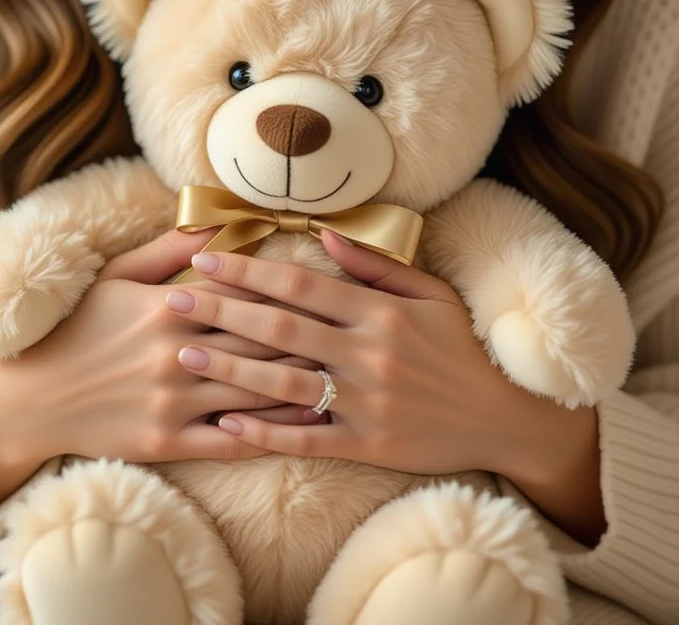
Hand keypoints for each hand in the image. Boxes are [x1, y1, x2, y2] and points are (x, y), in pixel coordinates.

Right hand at [0, 229, 318, 522]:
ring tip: (349, 376)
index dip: (292, 292)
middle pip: (262, 341)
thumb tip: (219, 222)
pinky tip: (307, 427)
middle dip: (313, 336)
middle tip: (357, 331)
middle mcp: (175, 352)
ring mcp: (173, 400)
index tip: (331, 288)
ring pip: (257, 390)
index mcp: (166, 306)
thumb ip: (170, 249)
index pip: (245, 295)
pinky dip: (274, 434)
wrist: (31, 397)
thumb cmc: (78, 328)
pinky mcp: (167, 441)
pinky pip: (234, 440)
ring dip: (307, 384)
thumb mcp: (116, 276)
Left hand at [163, 231, 599, 485]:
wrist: (505, 415)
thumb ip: (376, 267)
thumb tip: (325, 233)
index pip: (300, 285)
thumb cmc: (463, 348)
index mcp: (379, 312)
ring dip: (230, 368)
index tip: (204, 258)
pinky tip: (227, 422)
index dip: (248, 271)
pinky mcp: (368, 444)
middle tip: (172, 299)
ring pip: (284, 382)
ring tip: (184, 352)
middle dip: (222, 311)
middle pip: (281, 328)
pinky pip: (307, 439)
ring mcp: (366, 401)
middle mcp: (368, 353)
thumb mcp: (431, 295)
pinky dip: (266, 432)